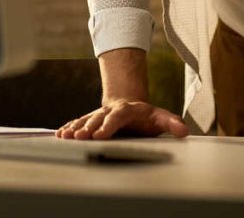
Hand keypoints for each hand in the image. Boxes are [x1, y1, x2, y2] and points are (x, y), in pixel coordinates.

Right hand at [55, 99, 188, 139]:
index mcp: (127, 110)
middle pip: (97, 117)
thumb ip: (171, 123)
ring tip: (66, 137)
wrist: (129, 105)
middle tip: (80, 138)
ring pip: (85, 119)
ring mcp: (99, 113)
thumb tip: (183, 130)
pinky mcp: (90, 119)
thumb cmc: (145, 117)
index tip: (100, 135)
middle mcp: (110, 110)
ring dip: (75, 128)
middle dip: (88, 128)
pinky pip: (78, 122)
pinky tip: (60, 135)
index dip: (108, 125)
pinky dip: (69, 128)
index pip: (117, 116)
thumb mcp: (160, 117)